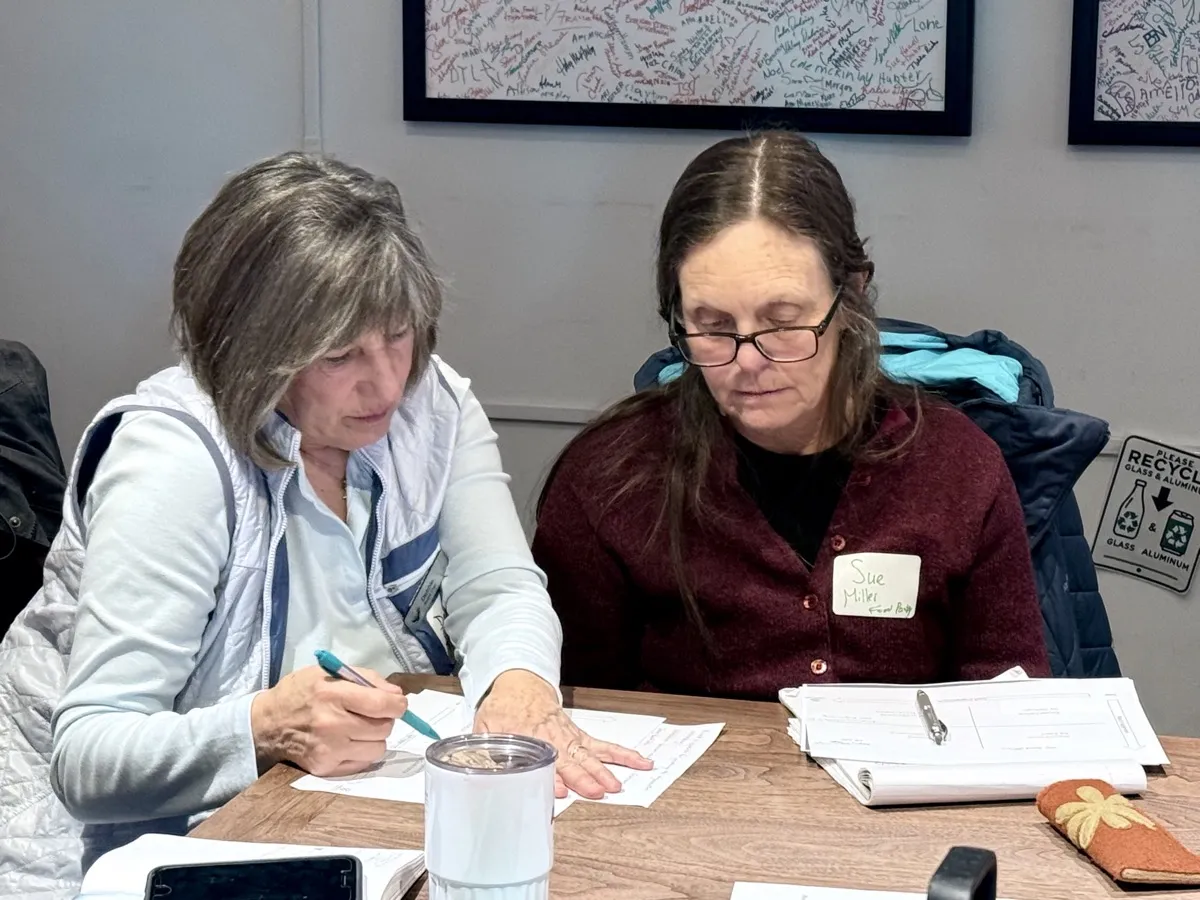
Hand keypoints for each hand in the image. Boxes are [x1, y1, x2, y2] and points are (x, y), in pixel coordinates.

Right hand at [250, 665, 407, 776]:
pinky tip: (348, 742)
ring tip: (360, 728)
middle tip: (373, 714)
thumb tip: (397, 695)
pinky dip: (362, 753)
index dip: (398, 704)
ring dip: (375, 738)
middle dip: (386, 719)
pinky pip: (363, 763)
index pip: (381, 704)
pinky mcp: (325, 768)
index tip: (398, 703)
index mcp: (332, 694)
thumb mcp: (329, 672)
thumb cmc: (300, 692)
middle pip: (383, 728)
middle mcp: (331, 724)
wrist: (267, 723)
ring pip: (378, 748)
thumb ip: (366, 678)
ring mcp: (328, 749)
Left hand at [473, 669, 652, 799]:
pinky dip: (622, 754)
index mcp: (529, 737)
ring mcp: (569, 737)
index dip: (552, 777)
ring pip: (589, 755)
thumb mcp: (485, 727)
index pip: (543, 761)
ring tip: (616, 786)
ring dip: (603, 771)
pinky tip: (640, 762)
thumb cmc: (503, 707)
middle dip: (583, 778)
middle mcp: (554, 739)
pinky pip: (603, 746)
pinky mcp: (579, 736)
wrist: (520, 681)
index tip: (561, 790)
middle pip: (571, 761)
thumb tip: (481, 770)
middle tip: (597, 791)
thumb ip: (485, 749)